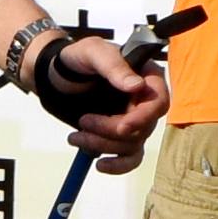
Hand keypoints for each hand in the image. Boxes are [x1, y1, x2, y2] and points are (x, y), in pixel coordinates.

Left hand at [34, 26, 173, 171]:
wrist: (58, 75)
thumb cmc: (79, 58)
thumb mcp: (93, 52)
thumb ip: (114, 66)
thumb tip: (137, 86)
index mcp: (147, 77)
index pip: (159, 102)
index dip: (143, 118)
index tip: (121, 126)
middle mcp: (146, 101)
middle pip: (142, 129)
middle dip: (111, 131)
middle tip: (83, 121)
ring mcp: (134, 121)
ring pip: (131, 146)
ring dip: (102, 145)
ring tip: (74, 136)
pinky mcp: (121, 137)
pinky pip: (130, 159)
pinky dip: (117, 166)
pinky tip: (100, 165)